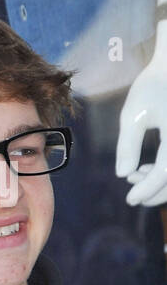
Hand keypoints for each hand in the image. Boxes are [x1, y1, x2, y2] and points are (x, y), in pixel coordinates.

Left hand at [117, 21, 166, 204]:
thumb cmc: (155, 85)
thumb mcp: (133, 114)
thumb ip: (127, 145)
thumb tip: (122, 175)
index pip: (165, 172)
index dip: (148, 189)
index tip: (130, 200)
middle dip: (156, 190)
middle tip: (132, 195)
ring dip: (163, 181)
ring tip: (136, 175)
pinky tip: (149, 167)